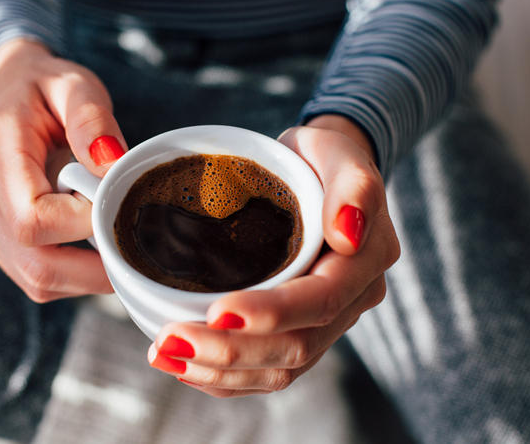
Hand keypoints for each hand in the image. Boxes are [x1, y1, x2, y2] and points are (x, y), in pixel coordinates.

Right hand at [0, 39, 126, 301]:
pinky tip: (97, 246)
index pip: (32, 219)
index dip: (82, 224)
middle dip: (94, 269)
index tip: (115, 200)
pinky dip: (73, 273)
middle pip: (35, 265)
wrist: (7, 87)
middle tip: (136, 247)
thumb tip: (110, 164)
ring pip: (35, 279)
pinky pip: (34, 275)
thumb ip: (91, 117)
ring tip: (118, 242)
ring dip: (86, 276)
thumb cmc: (44, 86)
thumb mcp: (73, 84)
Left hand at [146, 115, 399, 396]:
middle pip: (296, 347)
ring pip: (279, 369)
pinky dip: (224, 376)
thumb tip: (347, 233)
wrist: (319, 173)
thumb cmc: (323, 159)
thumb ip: (354, 186)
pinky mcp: (300, 331)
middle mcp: (351, 302)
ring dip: (220, 371)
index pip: (321, 302)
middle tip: (170, 340)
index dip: (270, 314)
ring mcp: (326, 323)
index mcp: (364, 262)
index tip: (216, 311)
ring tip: (165, 354)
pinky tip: (184, 365)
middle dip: (231, 351)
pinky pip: (266, 370)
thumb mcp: (339, 153)